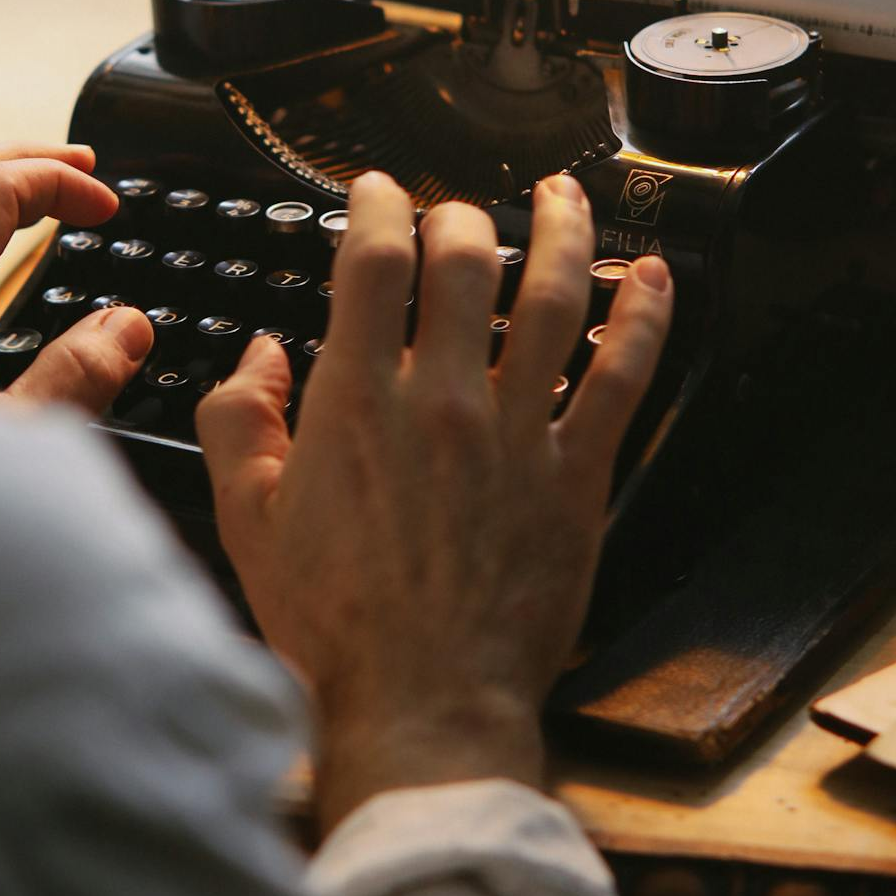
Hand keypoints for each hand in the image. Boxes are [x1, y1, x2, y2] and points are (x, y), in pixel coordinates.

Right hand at [197, 171, 672, 827]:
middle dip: (460, 216)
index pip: (374, 262)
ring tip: (564, 194)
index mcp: (357, 403)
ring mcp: (519, 432)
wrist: (421, 704)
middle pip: (465, 262)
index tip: (379, 192)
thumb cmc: (334, 625)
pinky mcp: (578, 475)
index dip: (378, 207)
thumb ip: (241, 423)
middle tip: (456, 213)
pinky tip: (655, 276)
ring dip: (563, 233)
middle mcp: (443, 400)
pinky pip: (624, 376)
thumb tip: (258, 354)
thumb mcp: (248, 522)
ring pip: (553, 298)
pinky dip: (644, 316)